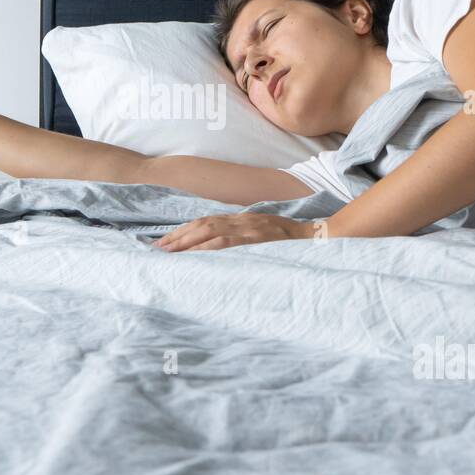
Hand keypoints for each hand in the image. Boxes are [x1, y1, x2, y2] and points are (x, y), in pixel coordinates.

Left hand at [154, 213, 316, 251]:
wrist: (316, 237)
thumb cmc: (290, 241)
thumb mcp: (262, 234)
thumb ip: (243, 237)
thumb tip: (220, 247)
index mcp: (242, 219)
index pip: (206, 222)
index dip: (184, 230)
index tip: (166, 241)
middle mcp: (241, 221)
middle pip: (202, 225)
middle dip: (178, 236)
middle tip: (158, 248)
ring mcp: (248, 229)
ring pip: (209, 232)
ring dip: (186, 242)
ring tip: (168, 252)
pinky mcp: (256, 240)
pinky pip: (227, 243)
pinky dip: (207, 248)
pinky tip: (193, 255)